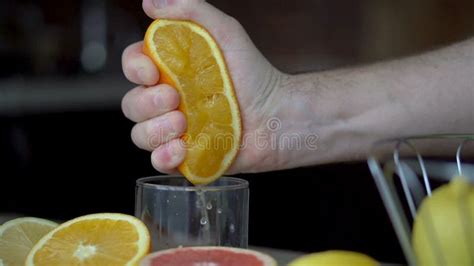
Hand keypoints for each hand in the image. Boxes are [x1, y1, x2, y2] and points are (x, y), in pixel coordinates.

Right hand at [122, 0, 289, 173]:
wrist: (277, 116)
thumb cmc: (254, 74)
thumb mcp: (226, 33)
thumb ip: (191, 11)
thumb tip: (150, 2)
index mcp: (172, 71)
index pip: (133, 66)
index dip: (134, 68)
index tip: (152, 71)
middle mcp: (169, 101)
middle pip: (131, 104)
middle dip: (147, 103)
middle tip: (177, 99)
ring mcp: (176, 130)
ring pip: (140, 135)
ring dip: (155, 131)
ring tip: (184, 124)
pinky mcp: (188, 155)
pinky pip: (158, 162)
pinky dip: (163, 158)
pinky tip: (181, 149)